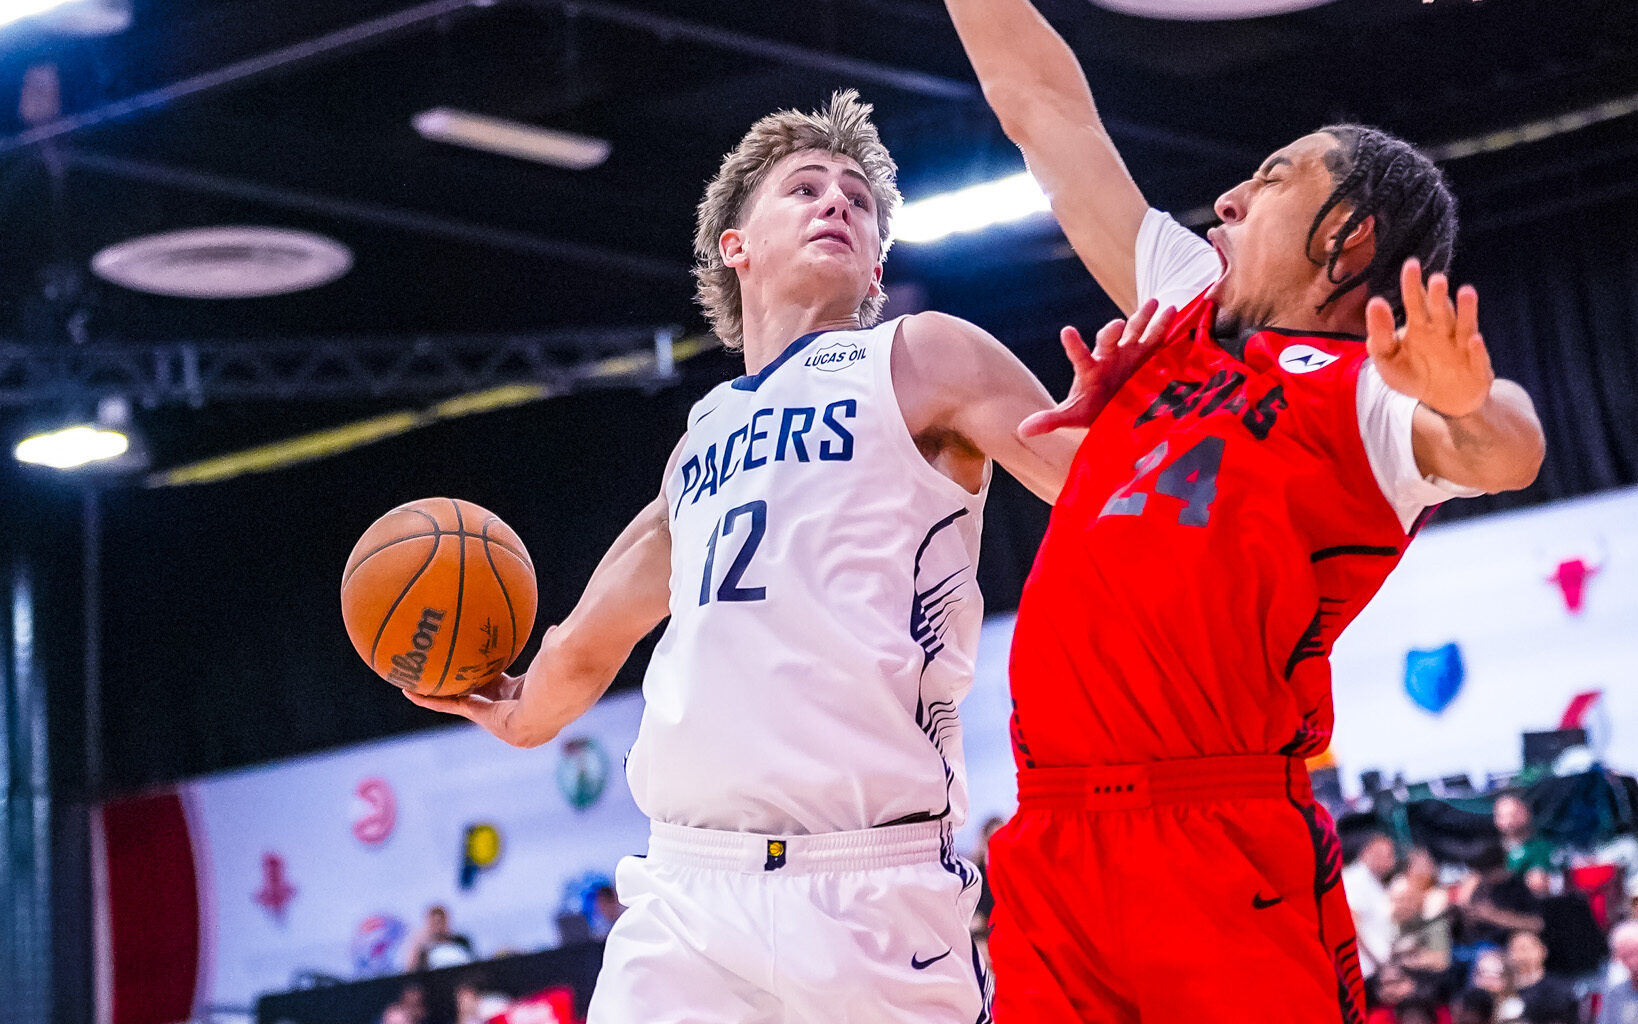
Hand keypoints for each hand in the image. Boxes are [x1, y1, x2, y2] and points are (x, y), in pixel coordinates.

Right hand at [403, 630, 552, 745]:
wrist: (565, 684)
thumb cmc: (566, 661)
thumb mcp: (555, 651)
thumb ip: (551, 643)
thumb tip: (553, 630)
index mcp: (535, 696)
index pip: (506, 687)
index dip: (488, 677)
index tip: (474, 666)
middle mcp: (519, 712)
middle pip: (483, 697)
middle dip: (461, 687)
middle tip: (441, 676)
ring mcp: (505, 721)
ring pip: (465, 703)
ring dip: (438, 695)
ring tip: (415, 685)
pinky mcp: (490, 720)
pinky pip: (456, 706)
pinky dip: (432, 699)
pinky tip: (410, 690)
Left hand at [1019, 298, 1174, 437]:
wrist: (1116, 406)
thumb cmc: (1093, 408)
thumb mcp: (1074, 416)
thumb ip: (1051, 420)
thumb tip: (1022, 430)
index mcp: (1090, 368)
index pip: (1078, 355)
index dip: (1073, 344)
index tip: (1067, 332)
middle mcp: (1109, 355)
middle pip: (1108, 339)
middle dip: (1111, 331)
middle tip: (1117, 324)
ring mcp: (1129, 352)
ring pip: (1135, 331)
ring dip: (1143, 318)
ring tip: (1153, 302)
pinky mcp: (1149, 356)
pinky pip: (1158, 338)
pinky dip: (1166, 325)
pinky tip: (1175, 309)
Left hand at [1367, 258, 1494, 418]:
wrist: (1444, 401)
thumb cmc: (1413, 374)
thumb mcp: (1387, 359)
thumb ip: (1379, 334)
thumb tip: (1375, 302)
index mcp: (1419, 325)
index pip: (1414, 301)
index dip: (1412, 284)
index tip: (1410, 264)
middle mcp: (1443, 330)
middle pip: (1440, 309)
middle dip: (1438, 295)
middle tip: (1436, 279)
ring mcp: (1462, 347)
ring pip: (1464, 326)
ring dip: (1466, 310)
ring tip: (1467, 291)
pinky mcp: (1476, 367)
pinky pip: (1477, 358)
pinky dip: (1477, 350)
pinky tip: (1475, 341)